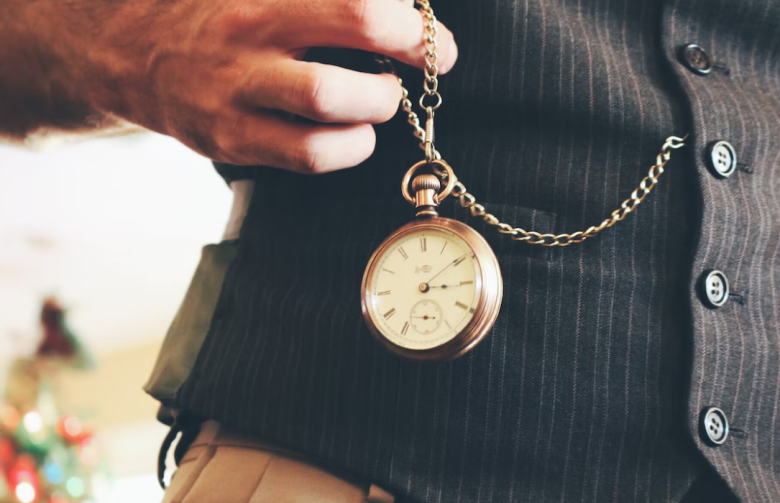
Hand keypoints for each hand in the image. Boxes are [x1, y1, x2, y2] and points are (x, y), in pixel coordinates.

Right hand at [3, 0, 457, 170]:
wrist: (129, 47)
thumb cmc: (213, 9)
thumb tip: (393, 7)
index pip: (356, 10)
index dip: (409, 30)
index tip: (431, 39)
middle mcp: (247, 45)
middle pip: (341, 73)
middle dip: (398, 76)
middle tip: (410, 74)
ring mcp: (235, 100)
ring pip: (324, 127)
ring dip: (371, 118)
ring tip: (376, 104)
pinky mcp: (230, 141)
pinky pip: (305, 159)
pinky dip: (345, 149)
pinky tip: (350, 134)